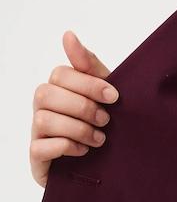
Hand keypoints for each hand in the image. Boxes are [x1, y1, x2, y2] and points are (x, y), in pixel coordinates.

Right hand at [30, 30, 119, 187]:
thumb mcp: (104, 95)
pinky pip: (40, 147)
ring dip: (77, 128)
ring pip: (43, 119)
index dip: (88, 83)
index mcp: (58, 89)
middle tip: (106, 120)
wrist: (108, 167)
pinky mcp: (37, 158)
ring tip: (100, 139)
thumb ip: (89, 66)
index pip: (60, 74)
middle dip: (82, 106)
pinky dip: (66, 147)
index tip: (114, 96)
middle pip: (46, 93)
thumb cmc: (102, 126)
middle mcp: (42, 108)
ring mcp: (37, 132)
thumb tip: (68, 34)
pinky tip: (84, 151)